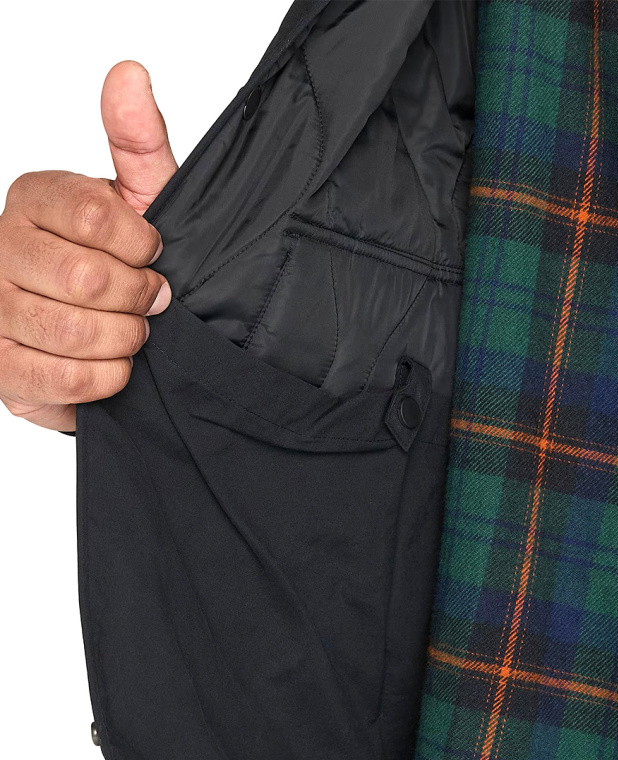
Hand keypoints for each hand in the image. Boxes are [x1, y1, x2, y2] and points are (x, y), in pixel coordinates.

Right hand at [0, 60, 177, 431]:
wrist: (113, 337)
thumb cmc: (129, 264)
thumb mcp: (146, 201)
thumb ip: (138, 143)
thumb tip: (129, 75)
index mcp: (34, 199)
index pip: (90, 213)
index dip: (139, 245)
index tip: (153, 252)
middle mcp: (3, 248)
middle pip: (85, 277)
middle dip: (138, 296)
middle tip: (151, 299)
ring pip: (72, 330)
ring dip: (124, 338)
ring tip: (134, 331)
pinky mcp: (3, 368)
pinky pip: (62, 378)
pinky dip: (106, 376)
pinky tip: (115, 363)